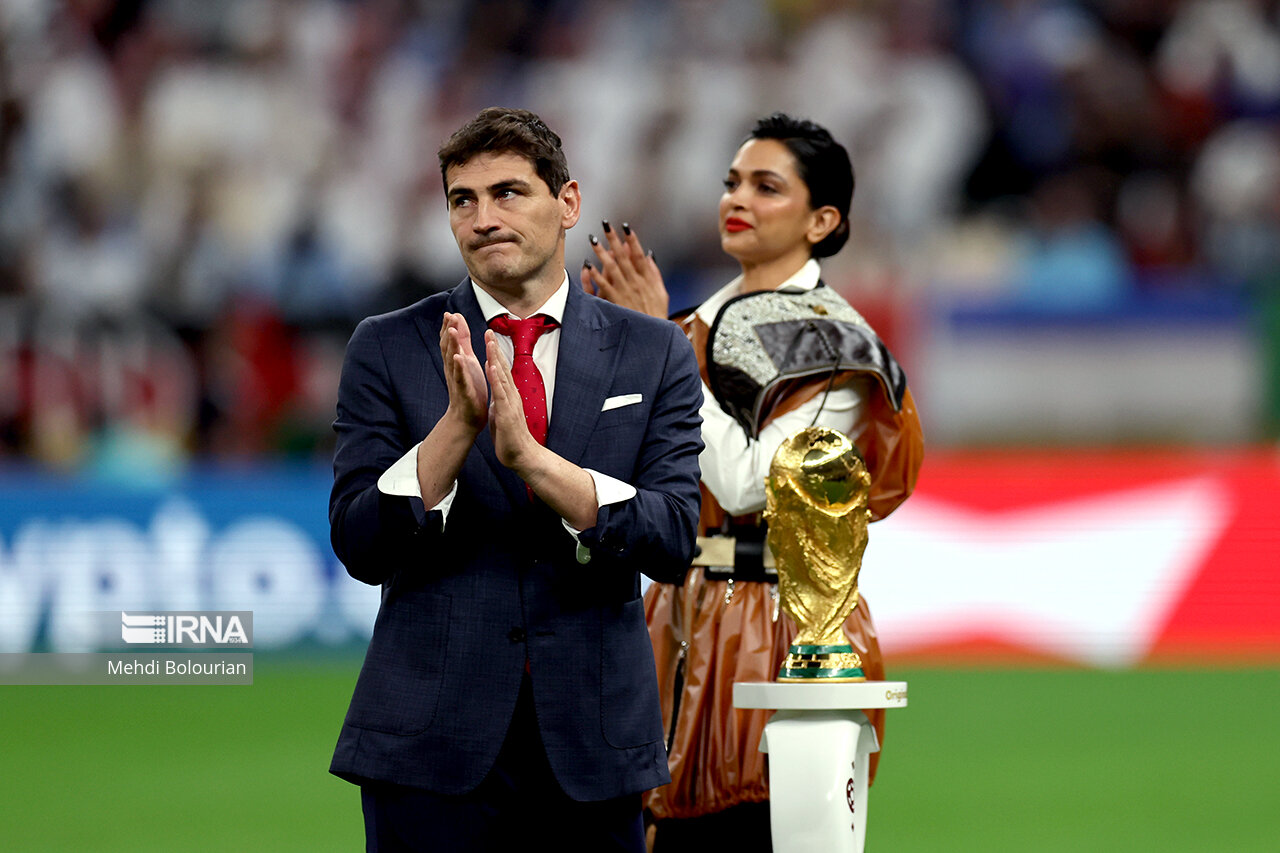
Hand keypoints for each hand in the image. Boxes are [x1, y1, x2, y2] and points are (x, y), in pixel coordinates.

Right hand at [440, 312, 487, 431]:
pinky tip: (459, 358)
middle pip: (448, 347)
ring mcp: (457, 380)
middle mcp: (453, 369)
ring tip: (452, 331)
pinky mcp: (464, 391)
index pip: (451, 342)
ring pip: (452, 360)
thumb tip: (457, 323)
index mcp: (457, 362)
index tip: (451, 313)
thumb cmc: (469, 388)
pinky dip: (459, 367)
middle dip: (449, 331)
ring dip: (452, 345)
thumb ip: (462, 343)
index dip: (450, 327)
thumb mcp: (467, 361)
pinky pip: (460, 378)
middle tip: (449, 316)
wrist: (467, 417)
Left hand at [484, 331, 539, 471]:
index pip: (500, 371)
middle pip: (502, 368)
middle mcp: (510, 395)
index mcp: (508, 396)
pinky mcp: (506, 412)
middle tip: (489, 330)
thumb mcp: (502, 414)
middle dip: (495, 349)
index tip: (489, 339)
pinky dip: (496, 379)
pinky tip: (491, 367)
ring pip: (502, 376)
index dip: (494, 354)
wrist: (521, 455)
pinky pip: (500, 393)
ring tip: (489, 341)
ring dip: (495, 358)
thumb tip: (496, 396)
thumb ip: (500, 402)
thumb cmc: (511, 437)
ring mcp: (510, 402)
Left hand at [582, 221, 668, 318]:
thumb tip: (649, 255)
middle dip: (614, 240)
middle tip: (605, 225)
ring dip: (601, 253)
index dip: (632, 240)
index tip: (625, 227)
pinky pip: (603, 286)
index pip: (638, 255)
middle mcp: (636, 283)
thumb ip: (655, 274)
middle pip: (623, 257)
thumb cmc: (657, 315)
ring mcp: (624, 292)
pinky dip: (595, 275)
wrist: (652, 336)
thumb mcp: (661, 293)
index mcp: (647, 279)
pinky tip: (587, 265)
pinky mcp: (615, 302)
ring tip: (593, 239)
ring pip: (611, 268)